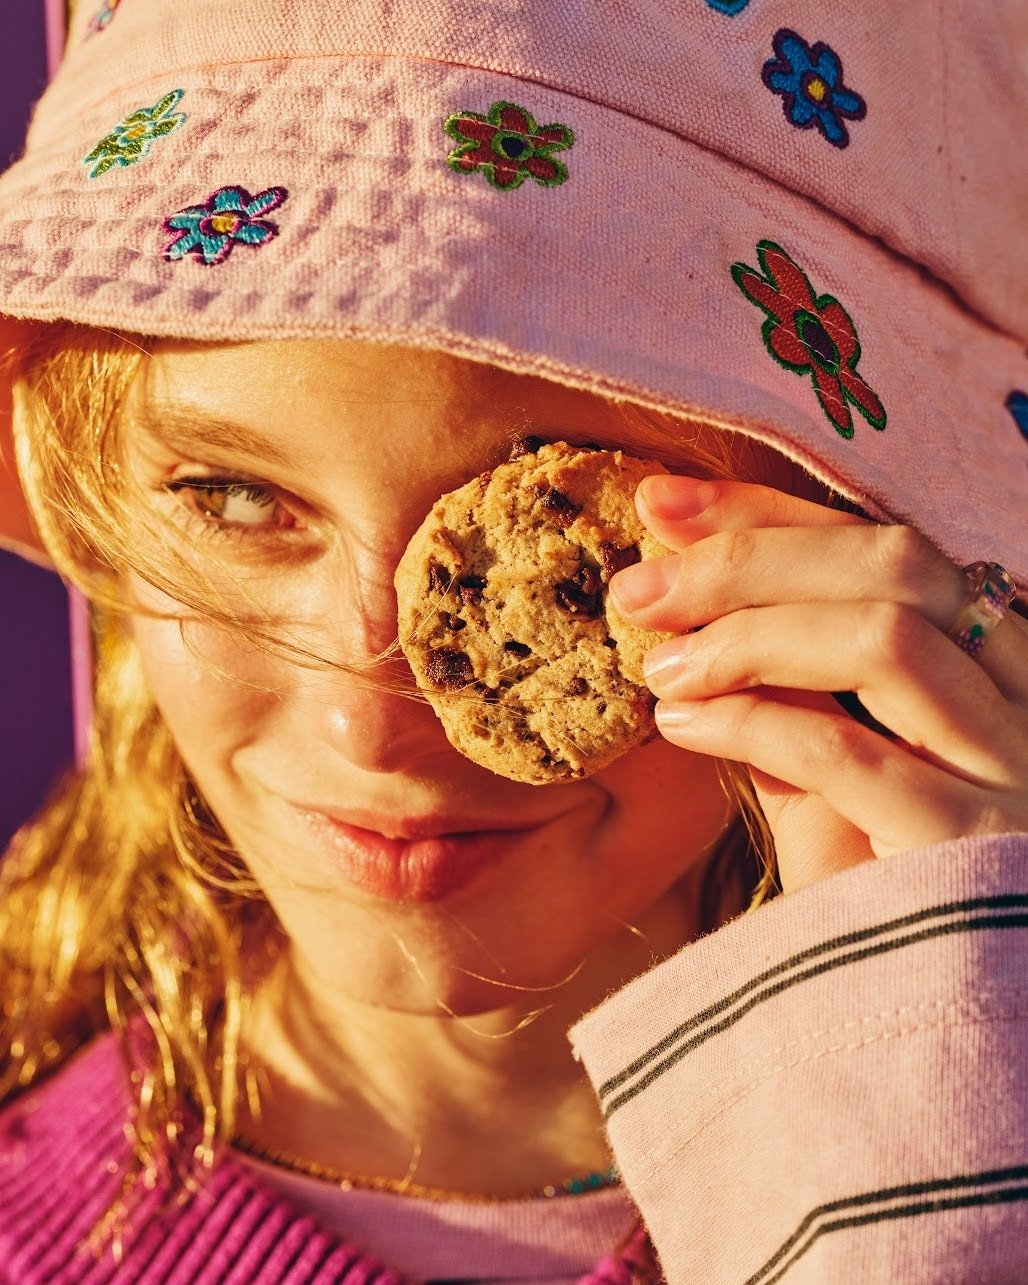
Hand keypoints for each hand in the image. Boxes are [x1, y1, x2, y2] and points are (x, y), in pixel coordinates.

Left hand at [608, 474, 1027, 893]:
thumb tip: (694, 613)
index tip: (663, 504)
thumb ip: (794, 700)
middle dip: (747, 557)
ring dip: (747, 634)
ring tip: (660, 668)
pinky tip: (682, 724)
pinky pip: (849, 753)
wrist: (947, 1041)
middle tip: (638, 584)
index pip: (887, 548)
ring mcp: (1015, 772)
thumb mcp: (840, 786)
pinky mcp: (973, 851)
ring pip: (884, 639)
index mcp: (995, 666)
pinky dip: (750, 721)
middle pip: (894, 566)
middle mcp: (1027, 700)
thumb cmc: (889, 901)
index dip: (769, 512)